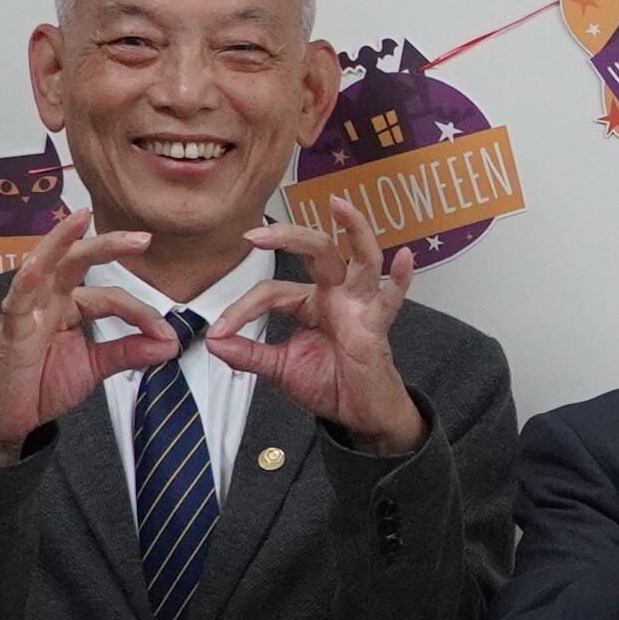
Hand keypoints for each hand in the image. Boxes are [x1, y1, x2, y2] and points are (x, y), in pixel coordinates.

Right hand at [0, 216, 178, 467]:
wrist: (5, 419)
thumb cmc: (41, 385)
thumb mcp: (94, 367)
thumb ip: (129, 352)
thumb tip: (170, 344)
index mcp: (69, 306)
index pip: (110, 297)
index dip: (142, 313)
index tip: (168, 336)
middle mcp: (48, 300)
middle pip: (76, 261)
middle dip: (108, 245)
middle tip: (143, 238)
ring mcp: (26, 311)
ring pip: (43, 266)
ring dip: (61, 241)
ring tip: (80, 218)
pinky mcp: (10, 331)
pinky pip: (16, 301)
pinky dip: (26, 281)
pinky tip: (37, 266)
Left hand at [204, 219, 427, 453]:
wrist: (360, 414)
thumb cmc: (329, 383)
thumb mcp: (280, 367)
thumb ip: (249, 354)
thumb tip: (213, 342)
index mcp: (311, 301)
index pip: (271, 291)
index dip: (241, 310)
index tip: (219, 333)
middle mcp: (337, 294)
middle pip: (317, 251)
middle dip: (288, 237)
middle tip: (254, 235)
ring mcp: (359, 306)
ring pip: (360, 257)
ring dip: (354, 228)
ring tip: (340, 205)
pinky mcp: (376, 326)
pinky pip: (389, 299)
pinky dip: (400, 278)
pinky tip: (404, 257)